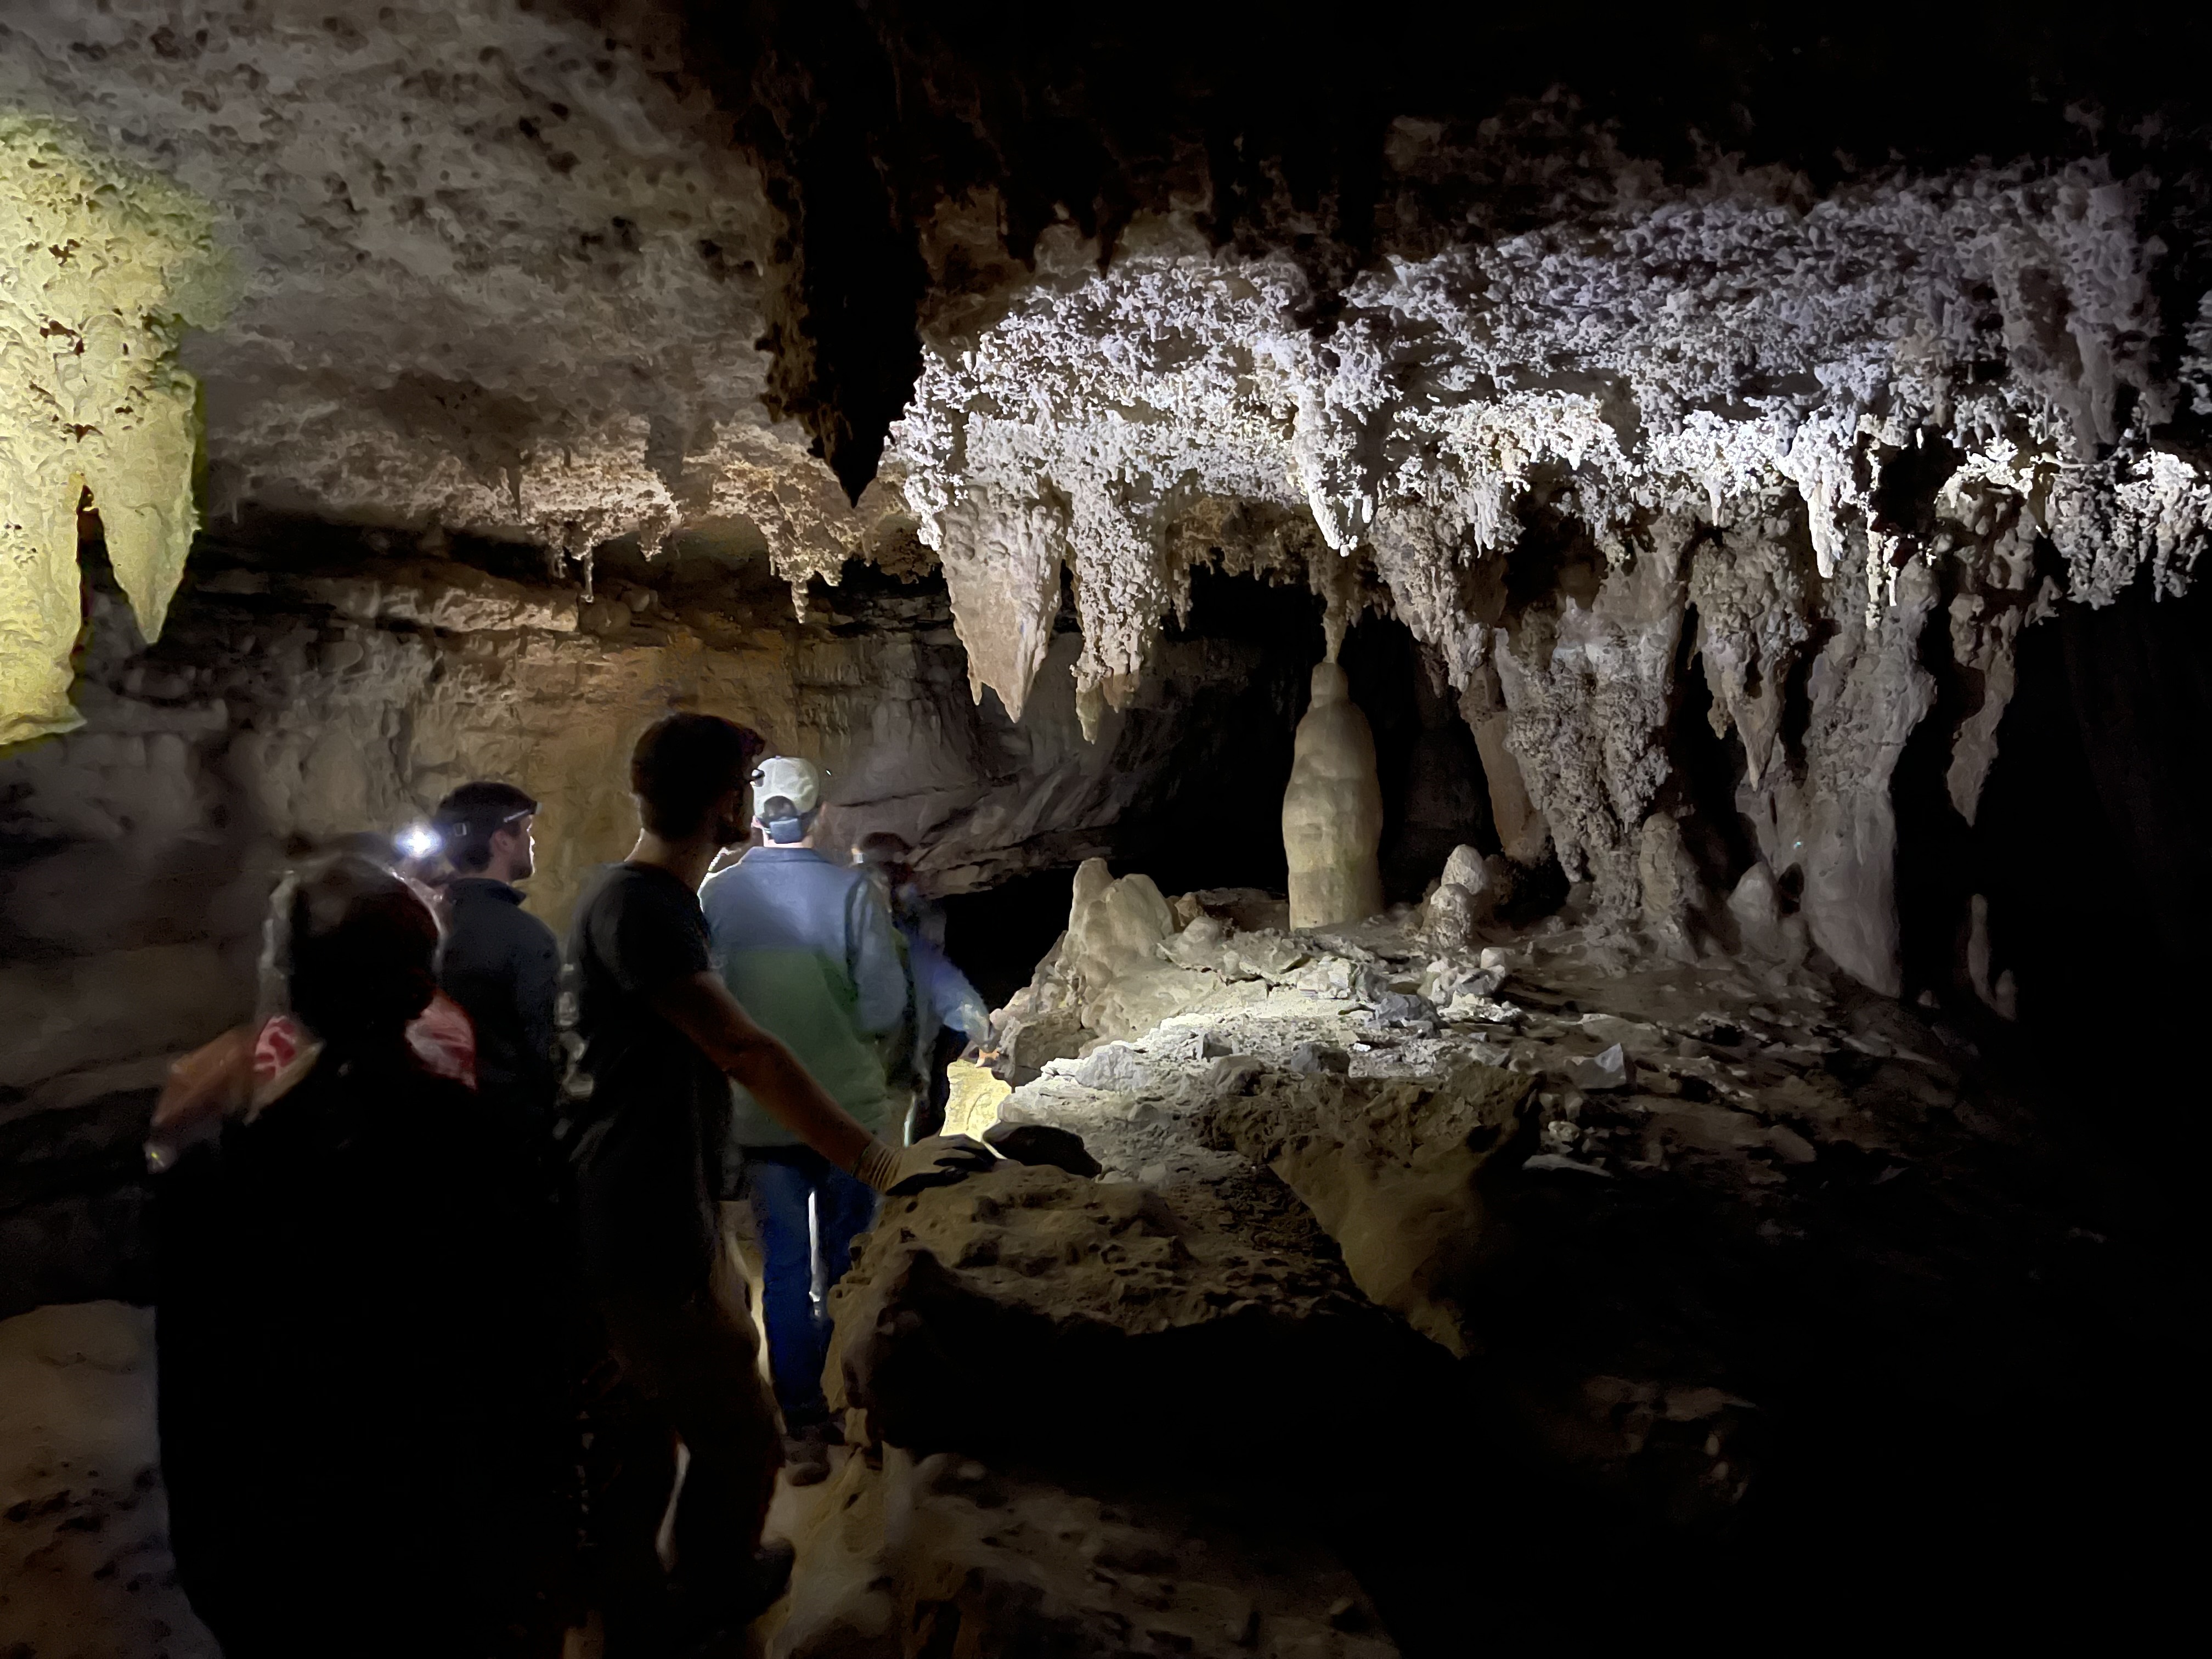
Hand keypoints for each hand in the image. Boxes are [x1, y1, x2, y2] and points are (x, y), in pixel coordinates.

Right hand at [854, 1134, 996, 1194]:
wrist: (885, 1166)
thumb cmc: (906, 1160)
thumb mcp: (925, 1148)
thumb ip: (940, 1147)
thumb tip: (957, 1153)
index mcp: (936, 1141)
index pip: (963, 1138)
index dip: (978, 1145)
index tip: (990, 1153)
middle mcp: (935, 1146)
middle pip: (963, 1144)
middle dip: (980, 1151)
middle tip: (994, 1161)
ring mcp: (930, 1158)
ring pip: (956, 1154)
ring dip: (973, 1160)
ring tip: (986, 1167)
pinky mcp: (924, 1170)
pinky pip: (941, 1169)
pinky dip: (953, 1171)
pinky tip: (963, 1174)